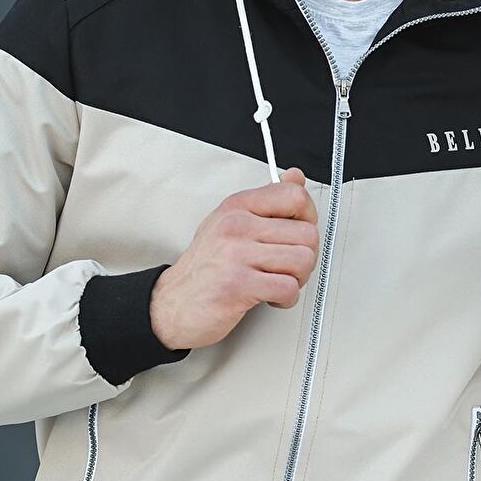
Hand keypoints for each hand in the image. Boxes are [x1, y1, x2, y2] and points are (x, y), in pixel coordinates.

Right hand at [148, 167, 319, 350]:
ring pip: (303, 260)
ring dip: (297, 279)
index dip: (308, 217)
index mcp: (238, 206)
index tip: (298, 233)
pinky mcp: (238, 285)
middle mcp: (236, 226)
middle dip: (305, 257)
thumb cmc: (204, 267)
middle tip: (286, 267)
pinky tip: (269, 297)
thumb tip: (295, 176)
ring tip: (277, 282)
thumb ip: (267, 201)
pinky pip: (288, 288)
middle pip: (307, 233)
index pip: (295, 195)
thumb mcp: (231, 223)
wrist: (171, 305)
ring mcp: (236, 254)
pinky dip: (286, 299)